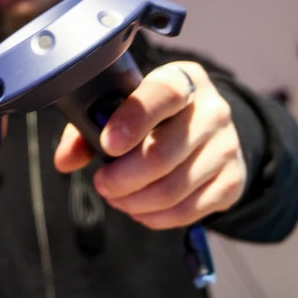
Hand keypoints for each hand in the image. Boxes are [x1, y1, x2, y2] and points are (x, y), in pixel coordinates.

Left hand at [54, 61, 246, 229]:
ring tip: (118, 197)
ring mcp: (227, 147)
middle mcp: (213, 110)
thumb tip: (65, 160)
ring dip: (134, 201)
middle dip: (122, 177)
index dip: (133, 120)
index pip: (163, 94)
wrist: (207, 133)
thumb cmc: (155, 118)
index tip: (106, 144)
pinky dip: (156, 217)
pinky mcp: (232, 181)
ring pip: (174, 188)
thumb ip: (87, 129)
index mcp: (184, 80)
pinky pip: (189, 211)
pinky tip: (140, 209)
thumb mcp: (123, 109)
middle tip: (103, 183)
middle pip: (163, 153)